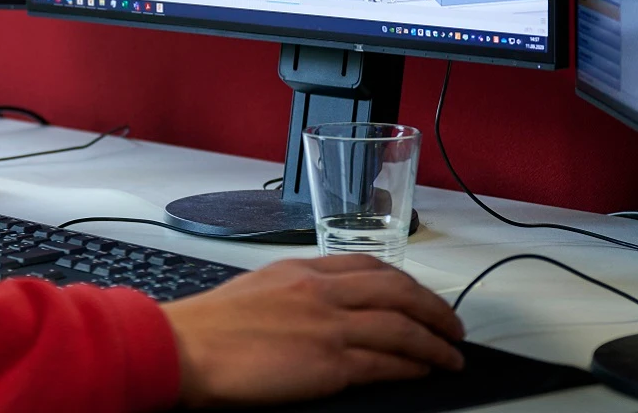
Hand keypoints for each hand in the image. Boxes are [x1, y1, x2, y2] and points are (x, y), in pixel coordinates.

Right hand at [161, 254, 464, 406]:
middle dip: (433, 308)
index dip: (404, 282)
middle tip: (453, 326)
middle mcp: (320, 290)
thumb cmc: (205, 328)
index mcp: (300, 270)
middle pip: (397, 290)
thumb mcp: (254, 291)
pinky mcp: (328, 362)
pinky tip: (425, 372)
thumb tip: (316, 312)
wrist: (183, 349)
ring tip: (452, 356)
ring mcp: (327, 325)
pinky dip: (412, 366)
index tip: (418, 295)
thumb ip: (291, 294)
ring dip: (435, 342)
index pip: (368, 265)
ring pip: (402, 327)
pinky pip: (385, 362)